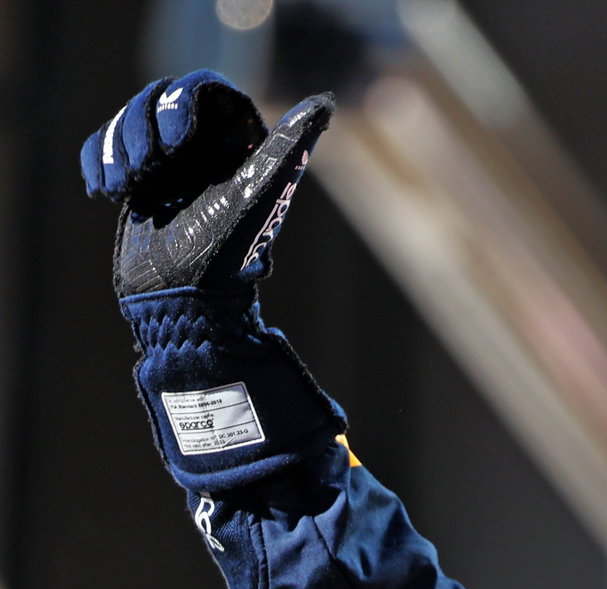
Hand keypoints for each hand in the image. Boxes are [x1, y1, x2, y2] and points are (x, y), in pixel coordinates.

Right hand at [81, 69, 334, 296]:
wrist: (182, 298)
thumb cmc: (226, 250)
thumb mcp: (260, 191)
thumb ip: (288, 146)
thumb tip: (324, 103)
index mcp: (238, 143)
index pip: (202, 88)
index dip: (181, 102)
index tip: (177, 145)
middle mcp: (205, 148)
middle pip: (159, 97)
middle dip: (141, 127)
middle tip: (149, 171)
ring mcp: (169, 163)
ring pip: (128, 119)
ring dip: (118, 148)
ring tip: (127, 189)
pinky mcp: (138, 181)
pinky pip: (105, 146)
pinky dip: (99, 162)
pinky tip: (108, 192)